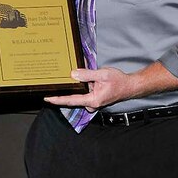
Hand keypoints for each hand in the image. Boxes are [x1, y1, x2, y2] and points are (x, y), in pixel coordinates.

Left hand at [43, 62, 177, 110]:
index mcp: (92, 100)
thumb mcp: (102, 74)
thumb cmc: (119, 81)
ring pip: (80, 94)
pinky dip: (82, 85)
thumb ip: (87, 74)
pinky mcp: (95, 98)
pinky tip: (79, 76)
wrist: (130, 86)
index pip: (71, 100)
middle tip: (50, 86)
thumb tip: (73, 74)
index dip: (58, 100)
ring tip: (64, 78)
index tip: (47, 98)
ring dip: (75, 87)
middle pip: (73, 98)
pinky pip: (85, 92)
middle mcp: (91, 103)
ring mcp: (93, 101)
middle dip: (64, 92)